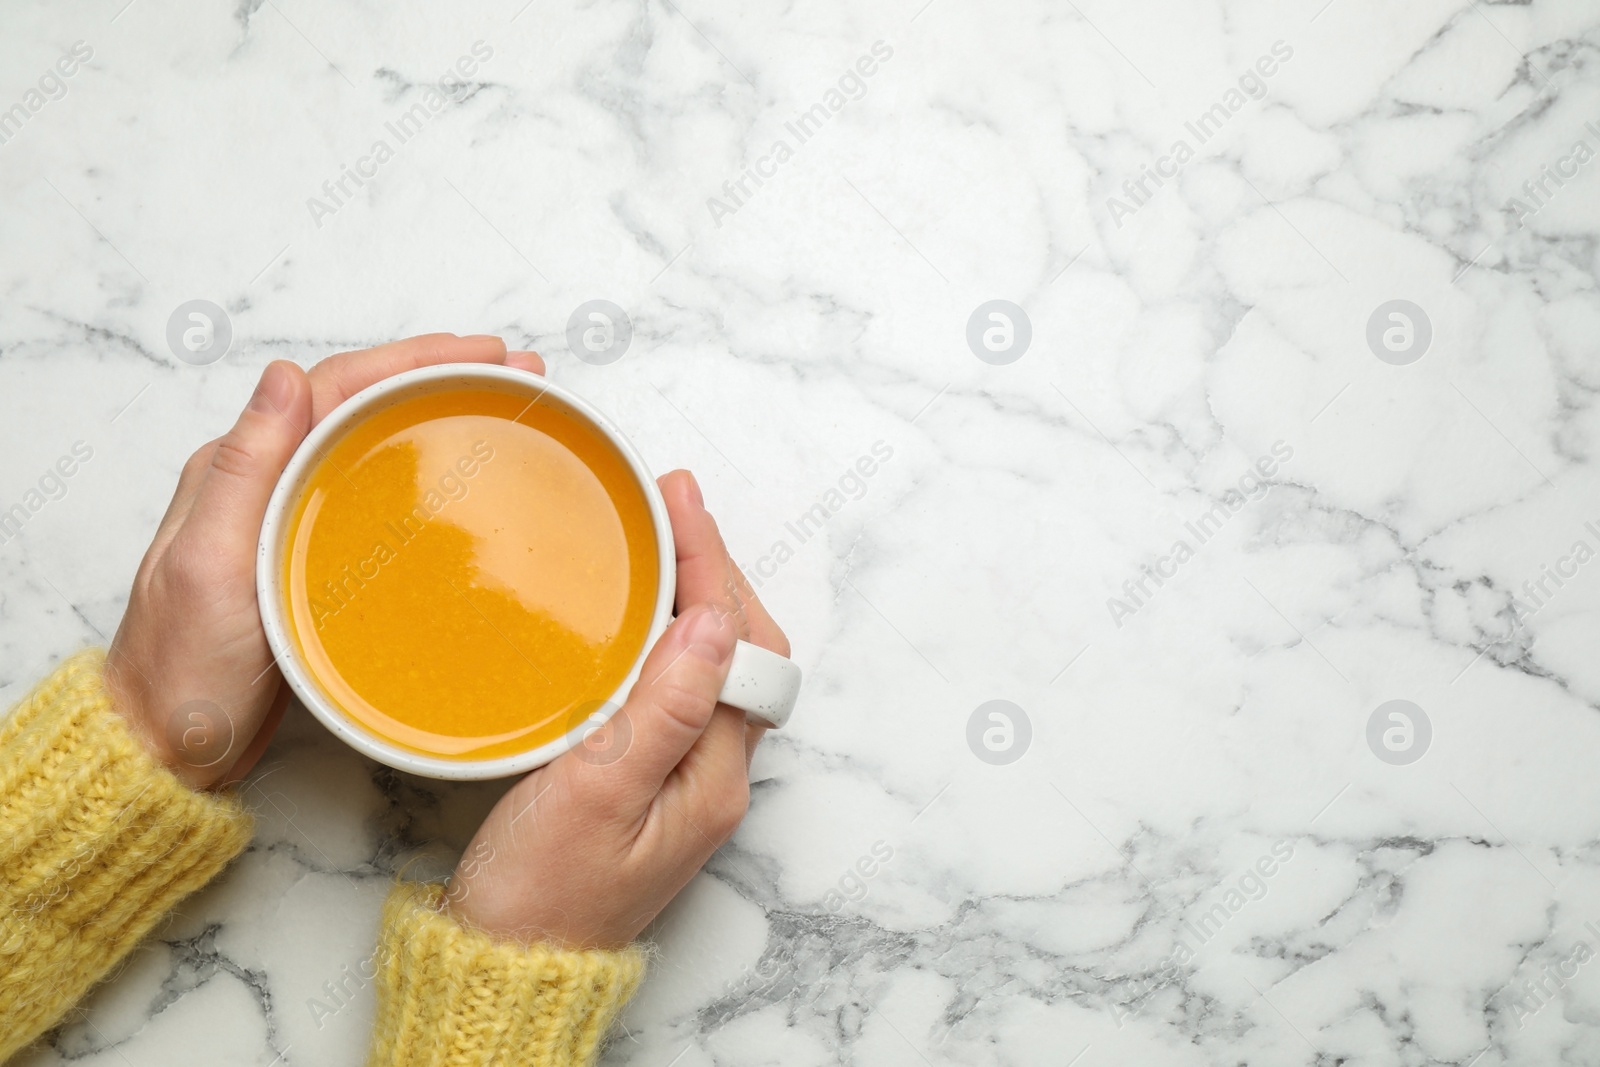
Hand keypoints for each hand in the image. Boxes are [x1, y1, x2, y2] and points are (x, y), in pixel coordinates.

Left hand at [104, 334, 545, 789]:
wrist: (167, 749)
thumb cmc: (181, 672)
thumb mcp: (209, 567)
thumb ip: (244, 470)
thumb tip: (284, 375)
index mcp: (238, 469)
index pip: (336, 386)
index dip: (414, 359)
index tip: (484, 353)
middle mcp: (265, 481)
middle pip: (362, 402)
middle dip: (441, 376)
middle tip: (518, 372)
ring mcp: (289, 518)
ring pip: (372, 442)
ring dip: (438, 414)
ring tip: (507, 407)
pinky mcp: (312, 558)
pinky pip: (375, 494)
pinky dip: (424, 472)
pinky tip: (462, 483)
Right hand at [445, 470, 789, 948]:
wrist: (506, 965)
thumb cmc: (541, 894)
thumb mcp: (596, 796)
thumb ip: (662, 709)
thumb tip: (710, 620)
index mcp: (715, 774)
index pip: (736, 641)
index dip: (711, 563)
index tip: (678, 502)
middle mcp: (714, 771)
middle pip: (740, 645)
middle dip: (713, 568)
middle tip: (669, 504)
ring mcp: (686, 775)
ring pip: (711, 661)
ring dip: (692, 595)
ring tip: (656, 536)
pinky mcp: (650, 778)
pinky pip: (677, 684)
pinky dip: (661, 633)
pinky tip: (631, 612)